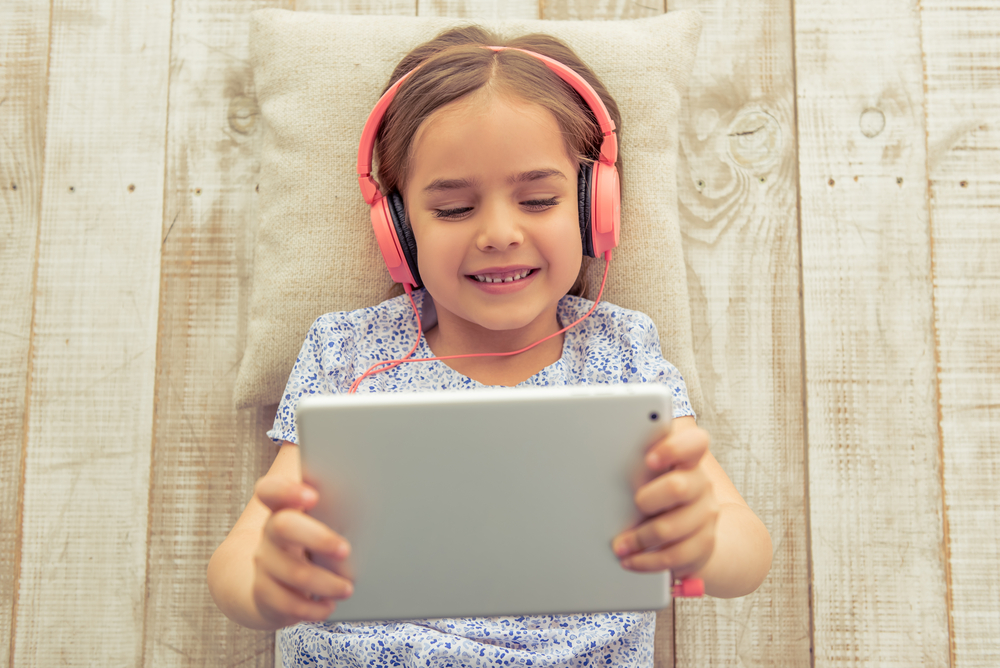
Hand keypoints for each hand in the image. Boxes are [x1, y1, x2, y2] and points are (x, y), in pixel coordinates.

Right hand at [251, 474, 353, 627]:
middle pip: (283, 526)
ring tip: (348, 588)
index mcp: (284, 507)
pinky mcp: (265, 593)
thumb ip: (340, 507)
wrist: (276, 584)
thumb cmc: (313, 542)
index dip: (287, 490)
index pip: (271, 489)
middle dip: (318, 537)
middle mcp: (270, 532)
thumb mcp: (324, 521)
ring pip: (291, 571)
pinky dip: (313, 608)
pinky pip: (286, 603)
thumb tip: (383, 499)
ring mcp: (265, 563)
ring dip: (325, 582)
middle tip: (346, 550)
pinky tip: (329, 606)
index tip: (314, 496)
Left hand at [611, 419, 718, 578]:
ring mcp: (704, 515)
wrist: (689, 530)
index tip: (649, 458)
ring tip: (620, 545)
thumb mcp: (648, 476)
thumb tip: (594, 457)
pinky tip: (631, 560)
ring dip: (640, 538)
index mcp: (687, 460)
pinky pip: (675, 556)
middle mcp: (700, 485)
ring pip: (673, 527)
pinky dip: (647, 561)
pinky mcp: (703, 544)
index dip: (674, 448)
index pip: (694, 443)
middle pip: (679, 487)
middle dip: (648, 499)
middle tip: (634, 504)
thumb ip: (635, 464)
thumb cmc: (658, 495)